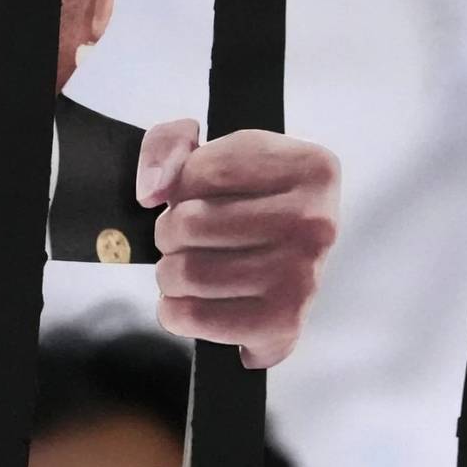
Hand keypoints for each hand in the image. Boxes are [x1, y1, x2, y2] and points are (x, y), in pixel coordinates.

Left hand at [137, 120, 338, 369]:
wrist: (294, 263)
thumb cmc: (254, 203)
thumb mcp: (217, 151)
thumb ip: (170, 142)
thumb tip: (152, 191)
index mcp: (311, 168)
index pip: (199, 171)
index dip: (181, 187)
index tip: (200, 197)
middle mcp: (314, 223)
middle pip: (188, 224)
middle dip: (169, 232)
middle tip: (187, 239)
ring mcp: (302, 277)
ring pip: (186, 272)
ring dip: (169, 273)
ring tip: (187, 268)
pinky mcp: (282, 324)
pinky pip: (194, 317)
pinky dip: (175, 311)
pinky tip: (191, 301)